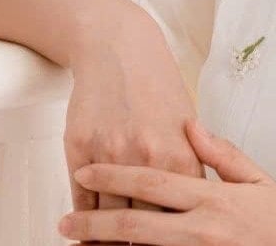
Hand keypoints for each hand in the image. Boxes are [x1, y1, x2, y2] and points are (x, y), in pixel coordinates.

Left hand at [58, 117, 275, 245]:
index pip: (150, 181)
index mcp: (211, 197)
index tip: (86, 172)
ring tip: (80, 245)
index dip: (113, 176)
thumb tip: (192, 126)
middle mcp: (201, 228)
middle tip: (64, 224)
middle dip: (93, 223)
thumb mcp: (256, 180)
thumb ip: (221, 154)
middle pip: (135, 223)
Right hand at [63, 6, 203, 242]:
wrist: (119, 49)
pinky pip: (81, 200)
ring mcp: (111, 154)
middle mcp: (148, 158)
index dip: (175, 241)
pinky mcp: (80, 148)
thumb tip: (195, 210)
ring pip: (108, 220)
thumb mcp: (187, 127)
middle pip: (144, 226)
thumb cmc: (156, 87)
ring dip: (107, 240)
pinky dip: (83, 222)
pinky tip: (85, 233)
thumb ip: (192, 169)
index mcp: (182, 156)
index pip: (180, 219)